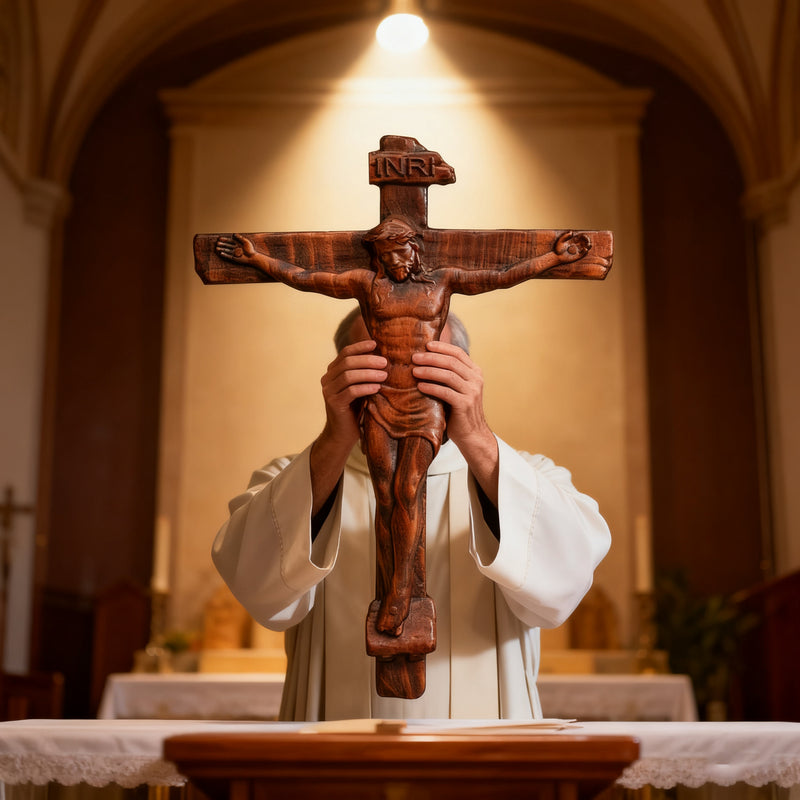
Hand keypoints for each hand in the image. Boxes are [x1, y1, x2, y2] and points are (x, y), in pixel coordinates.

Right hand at [216, 233, 256, 262]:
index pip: (230, 241)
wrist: (252, 257)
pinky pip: (228, 256)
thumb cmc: (250, 250)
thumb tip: (234, 234)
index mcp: (238, 244)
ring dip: (222, 249)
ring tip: (217, 248)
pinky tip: (221, 253)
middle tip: (217, 243)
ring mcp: (234, 253)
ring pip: (227, 251)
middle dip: (222, 244)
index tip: (220, 238)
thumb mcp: (246, 242)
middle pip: (227, 246)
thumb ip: (240, 238)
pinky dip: (225, 255)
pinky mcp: (234, 258)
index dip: (225, 240)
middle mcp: (235, 248)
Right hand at [319, 339, 387, 448]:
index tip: (375, 343)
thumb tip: (384, 357)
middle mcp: (327, 379)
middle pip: (347, 362)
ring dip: (368, 373)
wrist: (343, 434)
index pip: (345, 353)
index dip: (360, 347)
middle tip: (385, 362)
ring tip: (384, 375)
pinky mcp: (334, 404)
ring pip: (348, 375)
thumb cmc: (356, 409)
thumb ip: (364, 373)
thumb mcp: (360, 387)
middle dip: (367, 360)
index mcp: (332, 372)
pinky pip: (350, 391)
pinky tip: (377, 388)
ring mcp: (328, 391)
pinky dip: (365, 388)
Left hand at [412, 340, 498, 501]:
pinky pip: (445, 392)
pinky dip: (431, 387)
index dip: (441, 347)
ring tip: (414, 371)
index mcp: (475, 372)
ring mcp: (472, 392)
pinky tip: (420, 386)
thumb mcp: (457, 388)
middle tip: (414, 358)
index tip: (425, 345)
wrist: (472, 434)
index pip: (458, 352)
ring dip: (428, 371)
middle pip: (451, 362)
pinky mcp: (465, 405)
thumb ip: (449, 374)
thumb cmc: (459, 410)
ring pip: (448, 375)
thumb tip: (424, 359)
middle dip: (430, 358)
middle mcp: (476, 379)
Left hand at [553, 231, 590, 261]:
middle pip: (584, 242)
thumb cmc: (557, 249)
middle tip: (588, 241)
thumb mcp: (560, 241)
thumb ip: (565, 236)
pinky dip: (584, 252)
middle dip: (587, 241)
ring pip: (585, 248)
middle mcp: (576, 246)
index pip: (581, 238)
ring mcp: (576, 251)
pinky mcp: (576, 257)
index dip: (584, 237)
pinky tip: (585, 249)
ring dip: (588, 246)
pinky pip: (582, 254)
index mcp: (573, 241)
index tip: (585, 236)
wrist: (556, 257)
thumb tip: (571, 232)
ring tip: (589, 245)